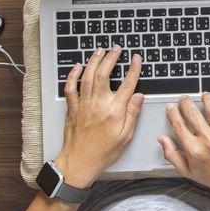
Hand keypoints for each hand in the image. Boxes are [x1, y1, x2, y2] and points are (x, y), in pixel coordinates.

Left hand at [55, 45, 143, 187]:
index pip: (127, 84)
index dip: (133, 69)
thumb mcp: (126, 136)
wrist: (79, 162)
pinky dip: (73, 75)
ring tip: (100, 51)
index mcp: (114, 111)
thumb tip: (138, 96)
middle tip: (116, 48)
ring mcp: (83, 104)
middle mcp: (98, 104)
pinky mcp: (73, 108)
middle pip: (104, 74)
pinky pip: (71, 87)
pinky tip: (77, 67)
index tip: (136, 59)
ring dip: (94, 61)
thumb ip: (132, 114)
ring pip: (87, 76)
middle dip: (111, 58)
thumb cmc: (103, 152)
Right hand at [159, 88, 209, 200]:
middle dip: (185, 102)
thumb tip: (162, 139)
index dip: (173, 113)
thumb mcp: (188, 171)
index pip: (178, 125)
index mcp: (194, 150)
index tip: (171, 107)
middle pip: (192, 113)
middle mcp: (208, 140)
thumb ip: (172, 155)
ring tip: (203, 95)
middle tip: (184, 98)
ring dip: (205, 97)